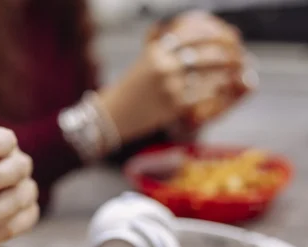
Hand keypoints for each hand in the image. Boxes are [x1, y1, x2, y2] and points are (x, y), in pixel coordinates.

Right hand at [98, 10, 252, 141]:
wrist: (112, 116)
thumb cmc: (129, 89)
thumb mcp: (141, 62)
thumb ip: (157, 45)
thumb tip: (166, 24)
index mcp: (156, 53)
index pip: (190, 36)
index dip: (212, 35)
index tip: (226, 36)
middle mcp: (163, 67)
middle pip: (204, 54)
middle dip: (227, 54)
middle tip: (239, 55)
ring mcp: (169, 87)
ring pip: (207, 76)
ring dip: (226, 73)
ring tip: (236, 71)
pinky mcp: (173, 106)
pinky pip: (203, 96)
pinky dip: (216, 92)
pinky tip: (224, 90)